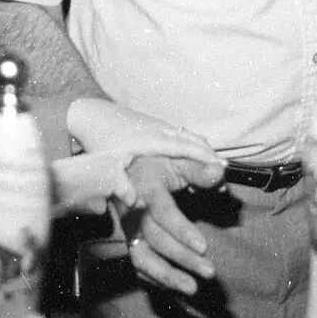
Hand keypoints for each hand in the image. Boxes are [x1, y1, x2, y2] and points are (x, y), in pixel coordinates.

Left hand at [67, 98, 224, 171]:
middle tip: (225, 169)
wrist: (91, 115)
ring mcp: (159, 125)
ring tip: (217, 165)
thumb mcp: (106, 166)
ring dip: (204, 148)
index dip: (202, 157)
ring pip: (188, 135)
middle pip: (191, 140)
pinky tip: (200, 154)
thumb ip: (119, 184)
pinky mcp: (157, 125)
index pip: (183, 148)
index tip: (219, 166)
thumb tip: (131, 202)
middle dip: (209, 154)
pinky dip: (194, 144)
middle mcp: (159, 130)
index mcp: (150, 140)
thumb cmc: (99, 143)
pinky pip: (182, 134)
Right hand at [115, 155, 224, 294]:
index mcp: (146, 187)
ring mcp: (129, 228)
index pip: (162, 211)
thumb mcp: (178, 160)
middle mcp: (133, 211)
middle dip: (182, 257)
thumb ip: (199, 169)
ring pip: (141, 256)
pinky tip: (178, 287)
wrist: (129, 170)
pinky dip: (156, 278)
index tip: (204, 247)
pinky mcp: (130, 240)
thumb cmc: (159, 164)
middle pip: (155, 238)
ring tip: (192, 288)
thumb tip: (219, 173)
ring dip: (166, 275)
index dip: (181, 230)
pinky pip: (140, 263)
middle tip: (209, 271)